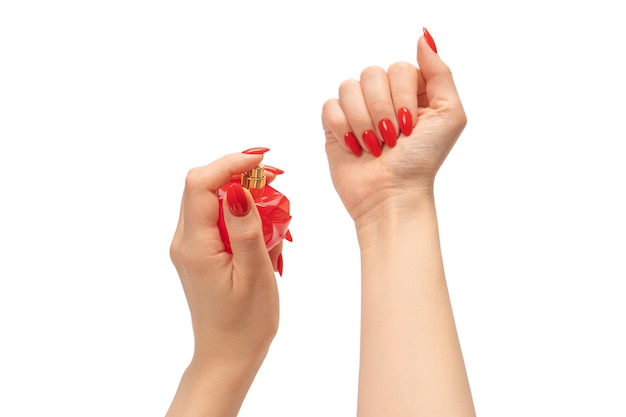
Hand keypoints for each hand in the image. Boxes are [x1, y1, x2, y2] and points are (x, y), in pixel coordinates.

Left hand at [166, 150, 281, 416]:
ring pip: (210, 200)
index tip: (262, 159)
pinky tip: (265, 230)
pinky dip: (241, 214)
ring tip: (276, 209)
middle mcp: (186, 240)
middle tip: (275, 178)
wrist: (228, 357)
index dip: (229, 163)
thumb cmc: (245, 322)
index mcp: (195, 244)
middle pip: (202, 186)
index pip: (200, 183)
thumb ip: (246, 227)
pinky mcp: (201, 253)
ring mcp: (191, 247)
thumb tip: (239, 187)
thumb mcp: (254, 273)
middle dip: (237, 173)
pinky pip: (217, 219)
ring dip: (242, 194)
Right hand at [322, 29, 465, 222]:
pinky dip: (342, 128)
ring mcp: (358, 109)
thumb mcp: (449, 115)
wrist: (390, 195)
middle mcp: (384, 96)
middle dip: (382, 110)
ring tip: (373, 146)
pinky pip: (329, 106)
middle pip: (371, 73)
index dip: (403, 96)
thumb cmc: (422, 161)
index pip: (400, 67)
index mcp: (412, 90)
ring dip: (363, 121)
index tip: (411, 126)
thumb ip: (440, 72)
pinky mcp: (335, 125)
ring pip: (348, 87)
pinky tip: (354, 146)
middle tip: (391, 139)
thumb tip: (423, 38)